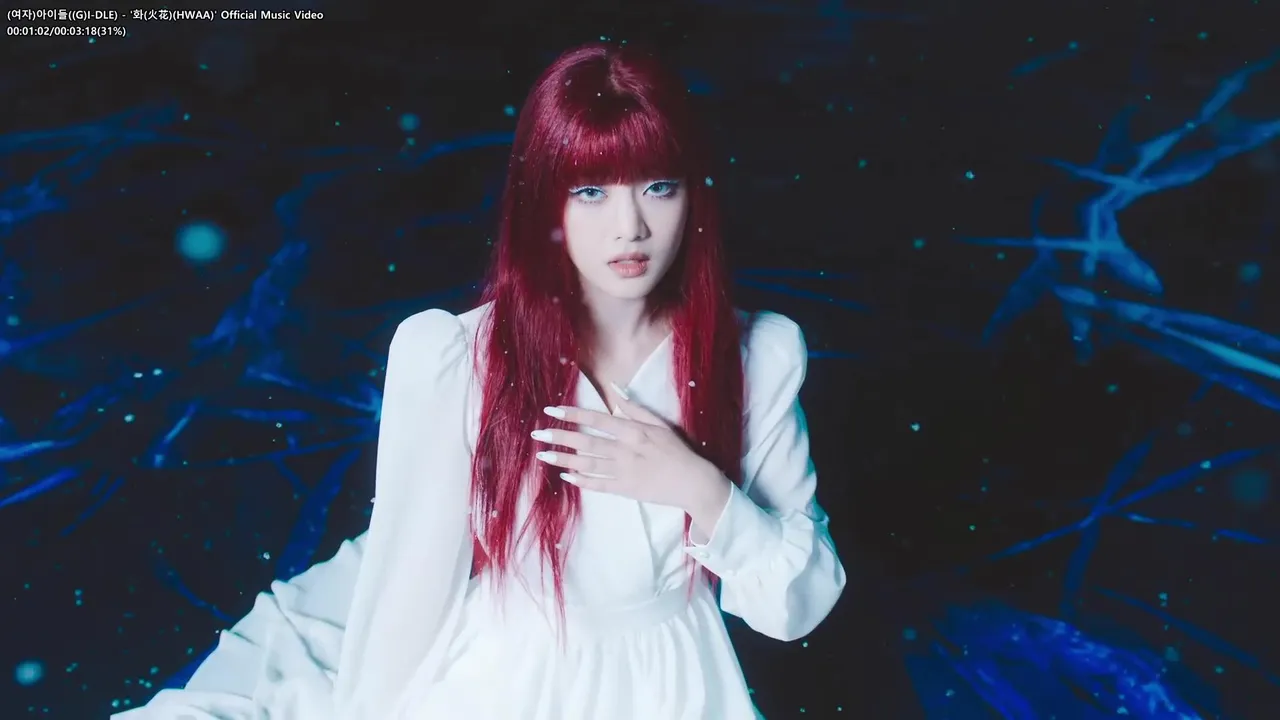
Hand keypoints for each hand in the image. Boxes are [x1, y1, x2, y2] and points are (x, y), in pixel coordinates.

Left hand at [532, 386, 730, 520]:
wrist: (693, 483)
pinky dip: (581, 481)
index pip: (597, 420)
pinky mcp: (625, 490)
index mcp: (634, 431)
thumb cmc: (677, 451)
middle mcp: (625, 451)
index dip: (573, 414)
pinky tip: (565, 477)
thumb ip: (635, 409)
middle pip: (586, 443)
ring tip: (543, 456)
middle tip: (537, 434)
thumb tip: (615, 393)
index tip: (552, 410)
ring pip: (587, 465)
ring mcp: (624, 472)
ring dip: (563, 460)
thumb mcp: (660, 424)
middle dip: (560, 437)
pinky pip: (598, 485)